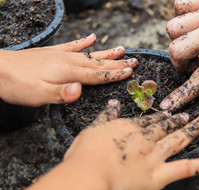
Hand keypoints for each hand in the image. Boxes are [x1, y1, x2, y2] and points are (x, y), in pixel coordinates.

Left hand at [0, 34, 137, 105]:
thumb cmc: (17, 85)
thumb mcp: (38, 95)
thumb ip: (60, 94)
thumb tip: (80, 91)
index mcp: (68, 72)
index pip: (97, 74)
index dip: (115, 74)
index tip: (131, 72)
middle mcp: (68, 61)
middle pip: (98, 63)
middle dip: (117, 64)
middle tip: (135, 61)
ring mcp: (61, 55)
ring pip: (90, 54)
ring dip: (106, 53)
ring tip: (122, 50)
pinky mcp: (53, 53)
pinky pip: (72, 46)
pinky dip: (83, 42)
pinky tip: (92, 37)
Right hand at [65, 99, 198, 189]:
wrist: (88, 177)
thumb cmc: (84, 156)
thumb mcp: (92, 129)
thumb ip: (105, 116)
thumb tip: (113, 103)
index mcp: (130, 128)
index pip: (150, 121)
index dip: (162, 117)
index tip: (170, 113)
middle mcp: (146, 139)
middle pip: (167, 127)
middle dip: (181, 120)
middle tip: (192, 114)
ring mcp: (155, 156)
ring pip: (179, 140)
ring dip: (195, 129)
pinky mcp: (159, 176)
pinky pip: (184, 169)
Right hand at [161, 0, 198, 110]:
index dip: (184, 94)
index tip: (170, 104)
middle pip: (177, 51)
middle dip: (178, 64)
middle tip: (192, 65)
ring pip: (173, 28)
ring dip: (178, 40)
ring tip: (193, 43)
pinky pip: (179, 5)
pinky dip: (181, 15)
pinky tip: (195, 22)